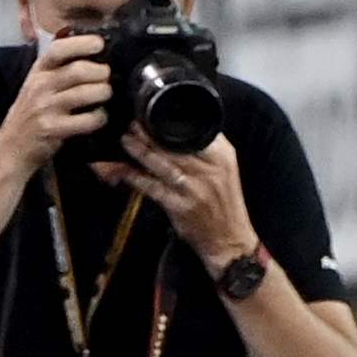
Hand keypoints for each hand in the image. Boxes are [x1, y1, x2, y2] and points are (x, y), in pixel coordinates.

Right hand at [0, 33, 109, 173]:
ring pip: (85, 93)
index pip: (59, 48)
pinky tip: (99, 117)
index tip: (100, 44)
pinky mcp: (53, 129)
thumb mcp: (38, 84)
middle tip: (108, 78)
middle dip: (101, 72)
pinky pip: (86, 120)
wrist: (12, 146)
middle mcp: (41, 85)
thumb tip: (92, 55)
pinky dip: (99, 117)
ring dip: (104, 93)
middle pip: (79, 70)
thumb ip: (59, 69)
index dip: (82, 43)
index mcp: (39, 70)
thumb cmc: (32, 113)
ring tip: (106, 95)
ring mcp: (46, 107)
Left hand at [95, 124, 257, 272]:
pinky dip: (136, 178)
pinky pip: (153, 187)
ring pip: (161, 163)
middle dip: (149, 133)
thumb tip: (183, 127)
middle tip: (133, 124)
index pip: (195, 131)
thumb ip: (209, 149)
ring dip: (140, 150)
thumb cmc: (225, 205)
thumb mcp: (227, 170)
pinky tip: (125, 171)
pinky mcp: (180, 207)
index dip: (170, 122)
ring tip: (126, 140)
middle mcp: (210, 171)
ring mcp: (194, 189)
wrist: (231, 242)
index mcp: (222, 157)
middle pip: (174, 145)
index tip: (152, 114)